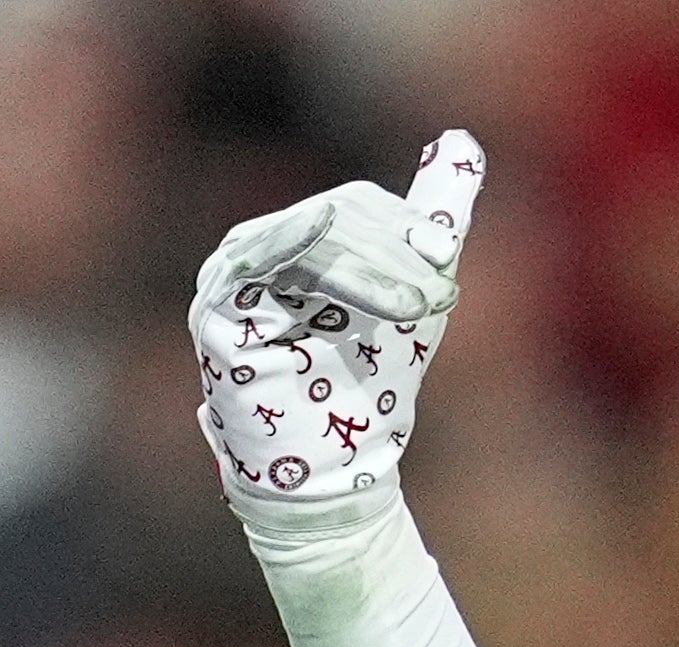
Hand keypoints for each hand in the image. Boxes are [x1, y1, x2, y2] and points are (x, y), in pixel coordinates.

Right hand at [193, 130, 482, 512]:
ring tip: (413, 313)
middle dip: (394, 256)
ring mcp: (228, 280)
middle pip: (334, 218)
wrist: (340, 470)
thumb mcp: (415, 294)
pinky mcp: (216, 313)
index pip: (355, 206)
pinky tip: (327, 239)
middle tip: (436, 300)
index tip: (448, 259)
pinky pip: (257, 263)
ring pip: (309, 240)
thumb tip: (462, 144)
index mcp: (296, 241)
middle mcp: (255, 252)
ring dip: (371, 272)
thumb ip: (434, 221)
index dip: (404, 228)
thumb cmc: (372, 385)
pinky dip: (295, 241)